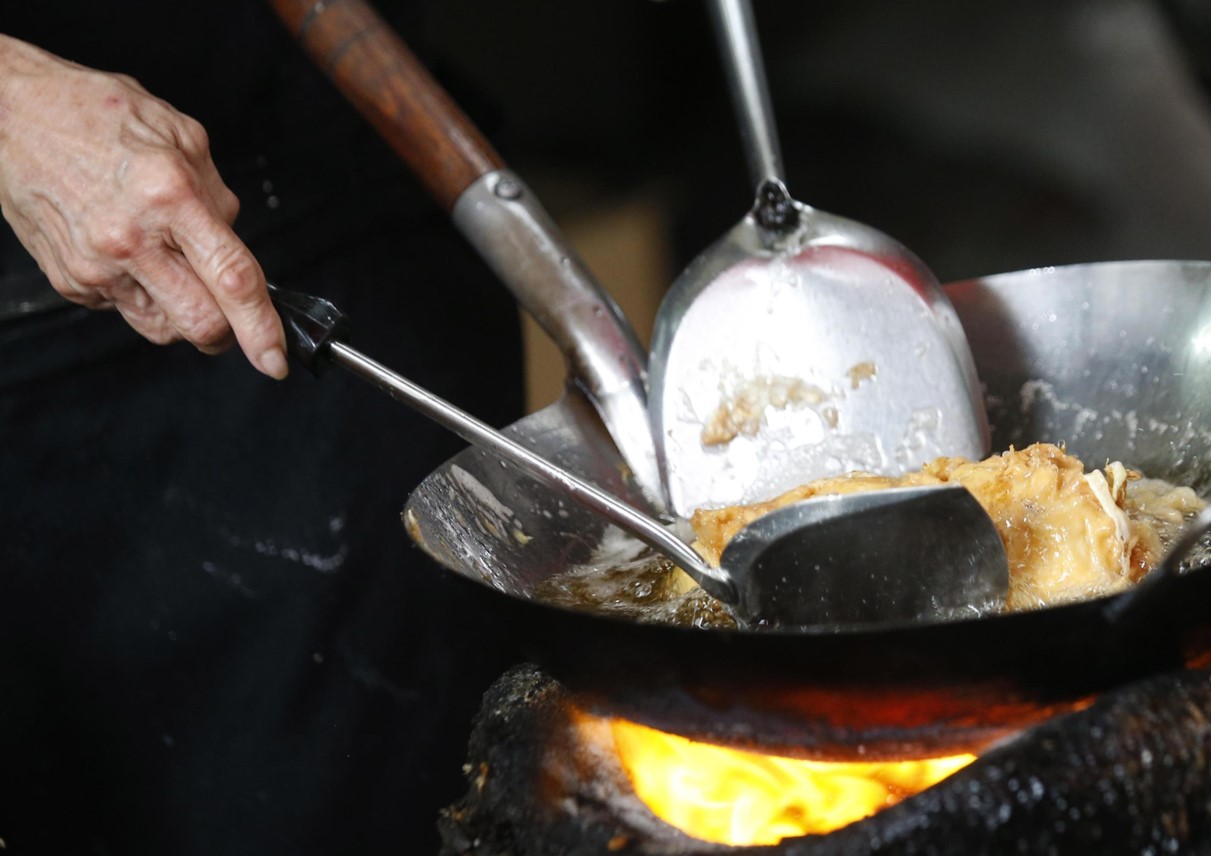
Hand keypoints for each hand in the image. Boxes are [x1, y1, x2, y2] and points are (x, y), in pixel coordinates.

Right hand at [0, 35, 287, 378]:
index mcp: (169, 197)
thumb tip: (234, 240)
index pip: (232, 280)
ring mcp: (95, 268)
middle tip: (231, 311)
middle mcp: (130, 240)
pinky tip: (133, 255)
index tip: (276, 359)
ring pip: (163, 329)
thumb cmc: (92, 113)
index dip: (262, 327)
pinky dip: (144, 295)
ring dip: (185, 316)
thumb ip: (218, 196)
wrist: (7, 113)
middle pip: (200, 324)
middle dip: (227, 330)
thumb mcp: (179, 135)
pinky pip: (126, 310)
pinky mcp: (70, 282)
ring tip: (175, 269)